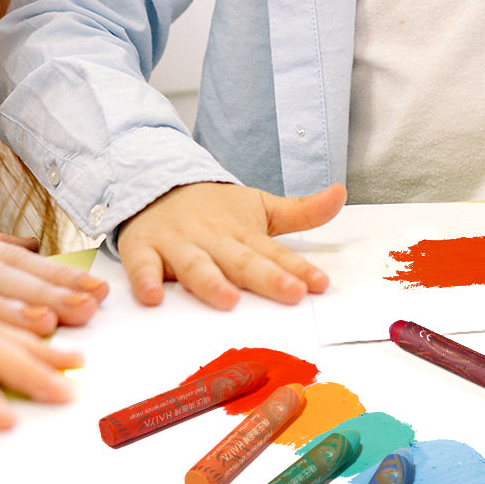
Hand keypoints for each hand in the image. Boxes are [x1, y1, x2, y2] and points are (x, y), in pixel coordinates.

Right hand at [117, 181, 346, 309]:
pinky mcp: (145, 248)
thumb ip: (302, 211)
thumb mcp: (260, 207)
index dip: (299, 268)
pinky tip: (153, 297)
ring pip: (196, 266)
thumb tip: (341, 193)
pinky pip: (143, 266)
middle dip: (267, 278)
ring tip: (229, 300)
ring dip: (211, 282)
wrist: (158, 183)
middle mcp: (215, 240)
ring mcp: (179, 244)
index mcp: (244, 234)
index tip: (321, 284)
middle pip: (243, 262)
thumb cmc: (215, 209)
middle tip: (291, 292)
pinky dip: (145, 280)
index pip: (276, 253)